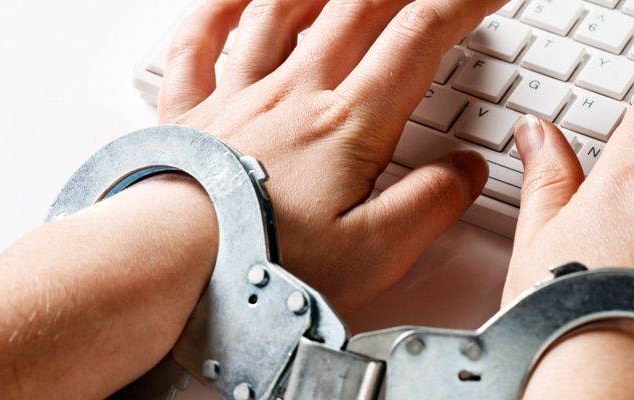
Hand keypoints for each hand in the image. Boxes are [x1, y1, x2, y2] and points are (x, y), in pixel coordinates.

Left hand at [157, 0, 507, 310]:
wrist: (169, 267)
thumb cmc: (264, 265)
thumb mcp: (376, 251)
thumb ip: (431, 204)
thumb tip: (464, 170)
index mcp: (347, 126)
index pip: (417, 39)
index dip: (459, 4)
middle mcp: (294, 96)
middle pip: (356, 11)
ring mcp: (238, 98)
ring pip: (282, 11)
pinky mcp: (190, 115)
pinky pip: (199, 43)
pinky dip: (217, 10)